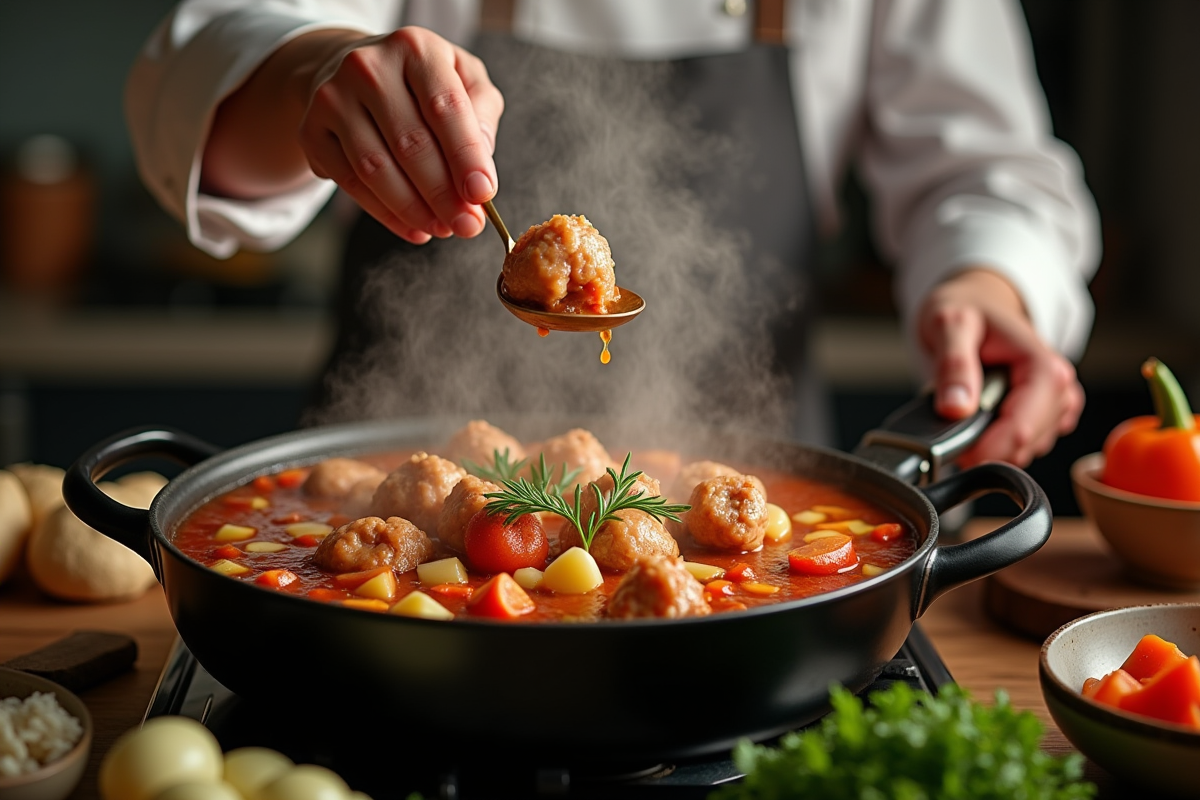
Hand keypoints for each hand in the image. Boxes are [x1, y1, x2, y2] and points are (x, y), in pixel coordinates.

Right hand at [299, 27, 502, 243]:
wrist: (356, 72)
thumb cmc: (422, 83)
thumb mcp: (463, 80)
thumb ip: (481, 116)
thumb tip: (480, 171)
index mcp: (414, 49)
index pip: (445, 107)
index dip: (466, 156)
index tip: (483, 195)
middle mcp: (368, 67)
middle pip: (410, 144)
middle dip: (444, 194)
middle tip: (467, 226)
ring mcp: (333, 98)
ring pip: (376, 169)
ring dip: (414, 209)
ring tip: (442, 228)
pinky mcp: (311, 130)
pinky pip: (351, 183)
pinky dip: (385, 214)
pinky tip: (413, 228)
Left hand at [916, 268, 1084, 467]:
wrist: (978, 302)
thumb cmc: (968, 308)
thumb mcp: (950, 323)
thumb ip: (953, 365)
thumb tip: (956, 409)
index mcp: (1044, 366)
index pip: (1024, 428)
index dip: (986, 447)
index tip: (956, 450)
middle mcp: (1059, 387)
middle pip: (1025, 445)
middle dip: (985, 443)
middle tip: (953, 416)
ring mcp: (1056, 403)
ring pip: (1024, 450)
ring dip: (990, 440)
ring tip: (968, 404)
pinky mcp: (1046, 415)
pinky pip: (1023, 446)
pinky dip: (997, 439)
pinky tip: (982, 413)